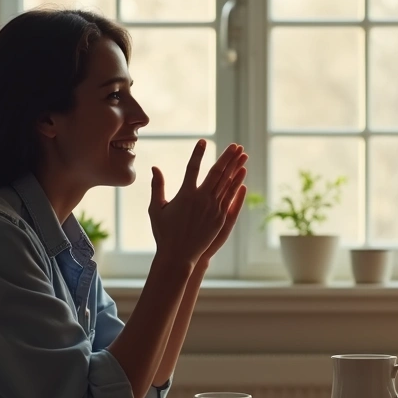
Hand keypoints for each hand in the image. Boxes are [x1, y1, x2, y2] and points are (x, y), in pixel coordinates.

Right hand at [149, 140, 247, 266]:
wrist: (179, 255)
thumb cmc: (164, 232)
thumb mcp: (156, 209)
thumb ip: (157, 187)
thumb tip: (154, 167)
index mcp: (184, 195)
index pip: (192, 168)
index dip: (198, 154)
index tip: (203, 141)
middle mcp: (201, 199)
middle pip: (217, 173)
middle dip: (227, 157)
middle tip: (235, 145)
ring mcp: (213, 208)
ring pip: (227, 183)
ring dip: (235, 167)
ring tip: (242, 154)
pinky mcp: (220, 217)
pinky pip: (230, 197)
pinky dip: (236, 184)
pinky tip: (241, 174)